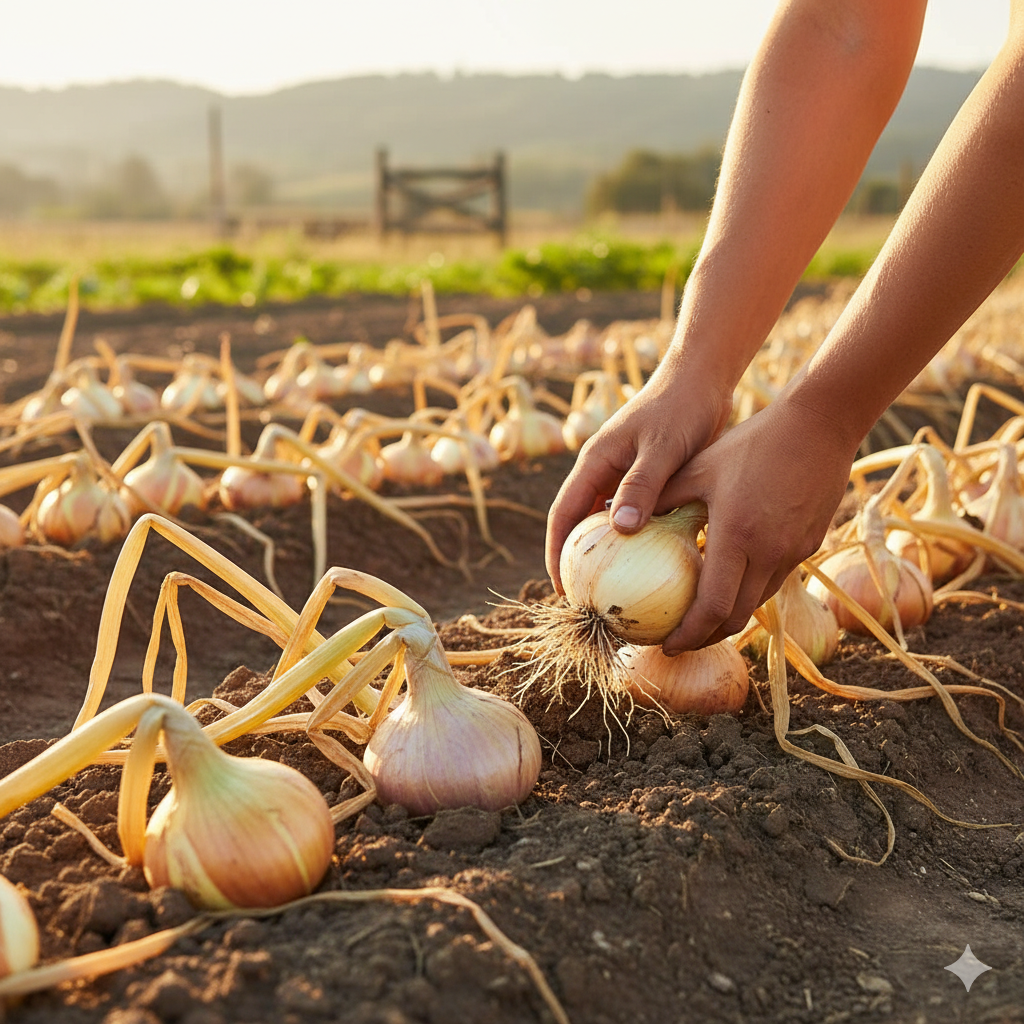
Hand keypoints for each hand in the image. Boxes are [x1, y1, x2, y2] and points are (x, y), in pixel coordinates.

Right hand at [545, 352, 731, 592]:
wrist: (702, 379)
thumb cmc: (681, 409)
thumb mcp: (661, 448)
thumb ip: (641, 485)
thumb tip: (619, 529)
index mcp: (594, 463)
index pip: (563, 516)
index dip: (556, 554)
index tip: (561, 589)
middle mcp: (602, 472)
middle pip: (578, 524)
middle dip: (577, 562)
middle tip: (589, 601)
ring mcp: (623, 476)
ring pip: (607, 523)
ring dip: (608, 555)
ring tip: (620, 593)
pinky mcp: (647, 479)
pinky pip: (634, 518)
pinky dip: (637, 543)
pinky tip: (655, 568)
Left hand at [650, 393, 856, 651]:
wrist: (818, 428)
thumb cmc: (750, 443)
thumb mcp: (699, 467)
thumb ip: (661, 498)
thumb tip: (619, 518)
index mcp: (736, 536)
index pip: (711, 607)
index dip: (687, 635)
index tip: (664, 644)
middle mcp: (768, 552)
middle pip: (735, 617)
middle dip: (705, 637)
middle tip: (678, 640)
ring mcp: (793, 552)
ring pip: (757, 602)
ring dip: (728, 617)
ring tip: (701, 619)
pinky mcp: (809, 545)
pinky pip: (774, 579)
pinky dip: (749, 590)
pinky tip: (730, 582)